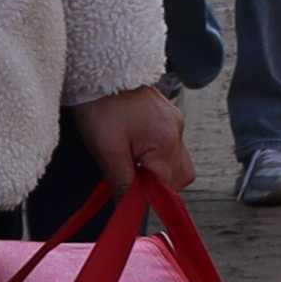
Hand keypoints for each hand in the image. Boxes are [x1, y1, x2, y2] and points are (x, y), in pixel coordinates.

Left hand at [74, 82, 193, 195]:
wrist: (99, 72)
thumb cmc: (100, 108)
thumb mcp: (107, 152)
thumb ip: (123, 184)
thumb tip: (129, 209)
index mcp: (165, 141)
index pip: (170, 186)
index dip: (151, 195)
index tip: (132, 194)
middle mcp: (177, 131)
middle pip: (181, 176)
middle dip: (159, 184)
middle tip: (132, 177)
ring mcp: (175, 121)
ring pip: (177, 161)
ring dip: (157, 168)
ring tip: (131, 159)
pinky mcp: (168, 115)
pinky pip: (170, 144)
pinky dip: (156, 153)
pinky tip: (135, 145)